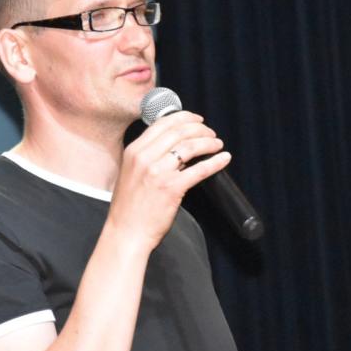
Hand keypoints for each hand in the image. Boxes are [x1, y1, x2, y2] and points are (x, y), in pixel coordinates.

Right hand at [105, 110, 231, 250]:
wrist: (126, 233)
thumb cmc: (128, 208)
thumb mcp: (131, 173)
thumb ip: (147, 157)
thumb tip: (173, 148)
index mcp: (133, 151)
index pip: (162, 123)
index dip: (184, 118)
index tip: (197, 120)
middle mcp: (144, 157)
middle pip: (179, 131)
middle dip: (200, 129)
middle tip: (210, 133)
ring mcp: (158, 172)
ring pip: (190, 146)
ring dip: (208, 142)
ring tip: (217, 144)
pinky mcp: (171, 188)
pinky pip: (199, 169)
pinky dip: (215, 162)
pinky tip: (224, 159)